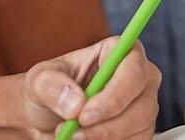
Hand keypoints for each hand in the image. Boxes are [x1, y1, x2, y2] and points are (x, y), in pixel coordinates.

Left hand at [21, 36, 160, 138]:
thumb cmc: (50, 90)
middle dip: (106, 124)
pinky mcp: (143, 130)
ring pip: (140, 127)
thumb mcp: (39, 80)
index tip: (84, 115)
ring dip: (104, 137)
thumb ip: (52, 85)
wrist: (50, 117)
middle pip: (142, 103)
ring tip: (72, 136)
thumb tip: (76, 102)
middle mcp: (140, 77)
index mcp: (120, 52)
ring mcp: (145, 105)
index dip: (113, 95)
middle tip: (73, 133)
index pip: (132, 69)